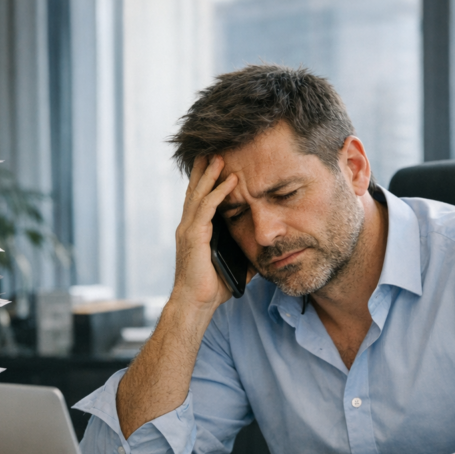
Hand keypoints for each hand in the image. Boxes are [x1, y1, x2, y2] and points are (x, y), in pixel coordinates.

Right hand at [172, 155, 238, 310]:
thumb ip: (246, 252)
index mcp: (195, 231)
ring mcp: (188, 230)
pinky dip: (218, 193)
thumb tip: (266, 249)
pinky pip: (206, 208)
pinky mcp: (193, 236)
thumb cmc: (213, 287)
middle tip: (214, 148)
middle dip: (205, 169)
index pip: (200, 199)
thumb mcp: (235, 264)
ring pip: (199, 194)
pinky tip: (230, 181)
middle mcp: (188, 226)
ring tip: (221, 156)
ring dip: (211, 174)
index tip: (217, 163)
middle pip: (196, 190)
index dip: (207, 180)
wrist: (197, 304)